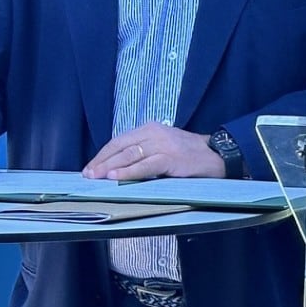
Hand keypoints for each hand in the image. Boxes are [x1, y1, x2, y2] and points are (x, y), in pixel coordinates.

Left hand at [85, 123, 223, 181]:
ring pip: (129, 155)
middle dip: (101, 162)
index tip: (90, 168)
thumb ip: (144, 152)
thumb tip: (117, 166)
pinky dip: (128, 172)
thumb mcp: (164, 146)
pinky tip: (115, 177)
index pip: (119, 141)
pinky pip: (145, 165)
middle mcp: (154, 133)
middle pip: (120, 147)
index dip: (102, 155)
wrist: (218, 156)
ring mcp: (163, 145)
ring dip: (110, 167)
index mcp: (150, 128)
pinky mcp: (171, 158)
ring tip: (96, 177)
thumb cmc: (189, 155)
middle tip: (87, 175)